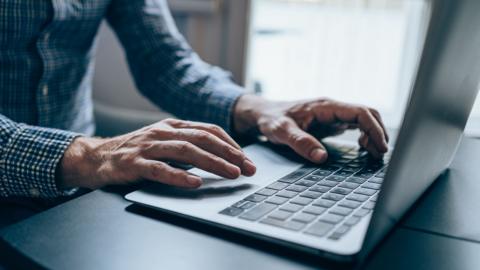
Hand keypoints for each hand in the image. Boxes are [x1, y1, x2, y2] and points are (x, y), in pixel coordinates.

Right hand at [57, 119, 255, 189]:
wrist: (96, 157)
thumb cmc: (135, 151)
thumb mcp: (163, 142)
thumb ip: (186, 144)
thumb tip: (219, 157)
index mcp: (172, 125)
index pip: (208, 130)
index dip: (230, 143)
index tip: (247, 158)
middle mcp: (162, 132)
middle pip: (202, 139)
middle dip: (229, 153)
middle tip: (247, 168)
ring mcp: (148, 146)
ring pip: (186, 151)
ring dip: (212, 162)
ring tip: (230, 173)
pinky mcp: (134, 163)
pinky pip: (159, 169)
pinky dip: (178, 175)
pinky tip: (194, 183)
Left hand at [233, 95, 388, 161]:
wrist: (263, 113)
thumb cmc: (271, 119)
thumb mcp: (282, 131)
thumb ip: (301, 143)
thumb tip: (322, 157)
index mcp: (325, 107)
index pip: (360, 112)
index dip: (374, 129)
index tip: (381, 146)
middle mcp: (332, 108)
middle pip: (367, 114)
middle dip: (379, 132)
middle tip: (381, 153)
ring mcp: (333, 114)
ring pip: (363, 119)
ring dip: (373, 134)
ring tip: (374, 153)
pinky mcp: (331, 122)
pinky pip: (355, 125)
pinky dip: (365, 135)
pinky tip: (363, 148)